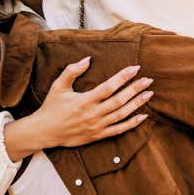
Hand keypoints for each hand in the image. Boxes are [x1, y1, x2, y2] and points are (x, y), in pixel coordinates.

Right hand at [36, 57, 152, 147]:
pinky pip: (119, 130)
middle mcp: (93, 114)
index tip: (135, 68)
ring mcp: (97, 126)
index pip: (109, 87)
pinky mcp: (98, 136)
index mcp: (85, 100)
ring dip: (137, 104)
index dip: (123, 77)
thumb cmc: (52, 107)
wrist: (44, 131)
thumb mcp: (58, 86)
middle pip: (119, 100)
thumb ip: (72, 71)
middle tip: (148, 80)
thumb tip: (88, 59)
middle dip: (135, 89)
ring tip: (149, 94)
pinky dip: (132, 123)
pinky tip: (143, 116)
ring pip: (122, 114)